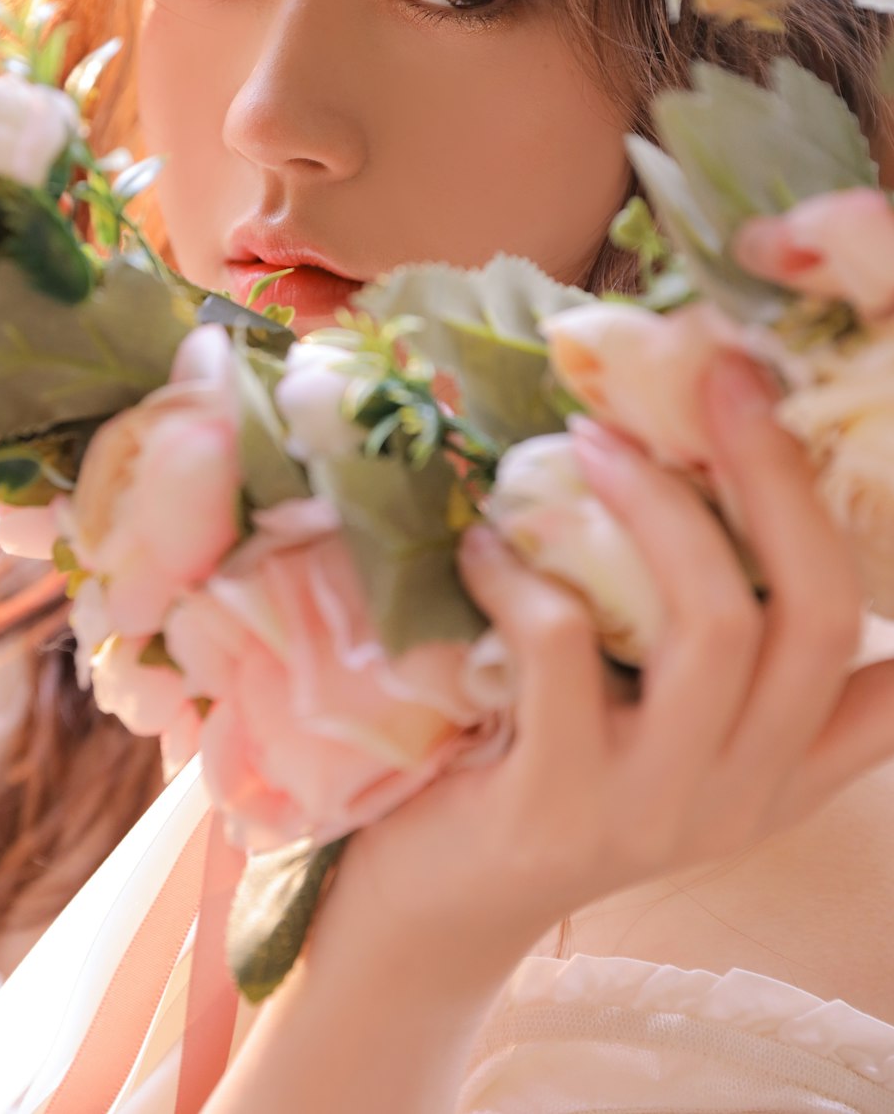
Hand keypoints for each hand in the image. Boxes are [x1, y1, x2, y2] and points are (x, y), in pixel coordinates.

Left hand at [325, 354, 893, 994]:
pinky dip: (525, 577)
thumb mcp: (650, 719)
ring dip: (654, 509)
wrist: (436, 908)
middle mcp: (741, 794)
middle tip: (720, 377)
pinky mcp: (553, 809)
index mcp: (780, 766)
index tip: (838, 439)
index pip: (889, 674)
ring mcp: (653, 809)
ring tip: (587, 441)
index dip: (883, 558)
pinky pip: (562, 651)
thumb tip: (692, 467)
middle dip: (776, 474)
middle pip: (818, 615)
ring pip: (714, 630)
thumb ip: (693, 635)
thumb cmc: (544, 771)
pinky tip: (482, 548)